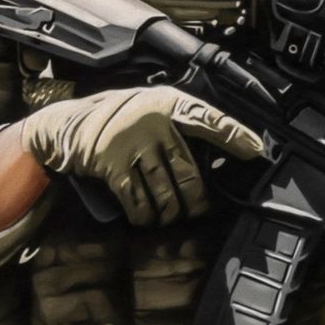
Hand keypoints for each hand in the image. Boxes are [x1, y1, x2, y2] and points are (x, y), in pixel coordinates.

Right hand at [21, 86, 267, 225]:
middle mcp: (152, 123)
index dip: (233, 135)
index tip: (255, 150)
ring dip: (171, 211)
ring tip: (174, 217)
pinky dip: (144, 215)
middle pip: (187, 170)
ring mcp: (131, 145)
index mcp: (168, 104)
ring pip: (163, 190)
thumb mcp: (152, 106)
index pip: (208, 119)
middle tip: (201, 211)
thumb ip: (180, 122)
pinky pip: (136, 199)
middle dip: (196, 198)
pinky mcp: (111, 166)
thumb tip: (221, 145)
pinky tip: (147, 220)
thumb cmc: (120, 116)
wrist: (69, 123)